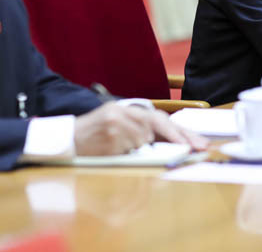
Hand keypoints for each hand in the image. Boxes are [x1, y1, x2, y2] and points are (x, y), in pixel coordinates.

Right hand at [74, 103, 207, 155]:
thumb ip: (142, 131)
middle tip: (189, 149)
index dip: (179, 131)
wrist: (67, 139)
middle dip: (174, 138)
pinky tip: (111, 149)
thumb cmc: (96, 136)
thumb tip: (173, 143)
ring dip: (137, 148)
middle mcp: (123, 112)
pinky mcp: (110, 136)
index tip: (195, 144)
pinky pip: (128, 149)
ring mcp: (117, 123)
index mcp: (127, 108)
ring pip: (142, 140)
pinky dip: (124, 153)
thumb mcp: (119, 126)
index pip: (160, 119)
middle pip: (156, 125)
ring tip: (119, 146)